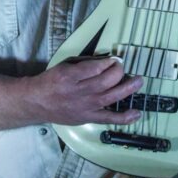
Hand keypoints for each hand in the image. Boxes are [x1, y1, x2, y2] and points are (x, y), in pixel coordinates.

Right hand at [26, 57, 142, 125]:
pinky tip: (136, 113)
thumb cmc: (52, 81)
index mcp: (70, 76)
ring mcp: (85, 107)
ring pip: (110, 97)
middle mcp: (78, 92)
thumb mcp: (65, 65)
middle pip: (105, 82)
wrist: (38, 102)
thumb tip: (106, 61)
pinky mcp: (88, 118)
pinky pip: (109, 119)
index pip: (95, 68)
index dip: (108, 62)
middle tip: (122, 66)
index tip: (114, 59)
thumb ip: (85, 63)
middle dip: (118, 72)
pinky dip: (124, 118)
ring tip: (138, 81)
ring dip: (127, 89)